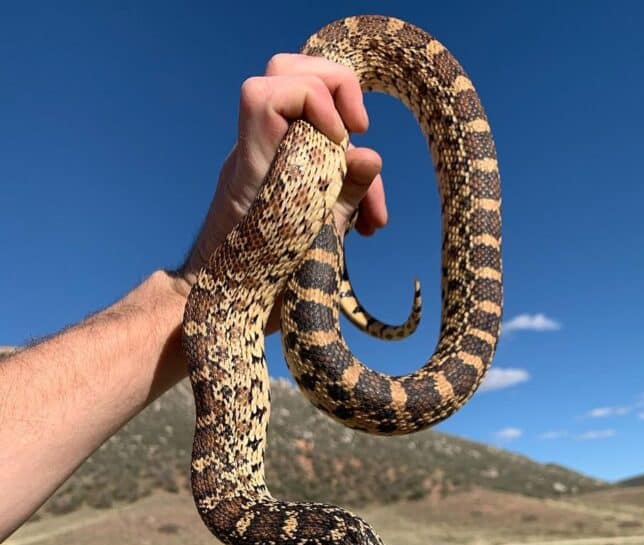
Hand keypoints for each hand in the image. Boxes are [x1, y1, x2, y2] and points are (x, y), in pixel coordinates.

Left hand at [177, 54, 387, 332]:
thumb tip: (370, 156)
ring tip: (372, 213)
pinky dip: (343, 178)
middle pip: (286, 74)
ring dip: (348, 146)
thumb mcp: (309, 250)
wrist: (216, 316)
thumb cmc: (254, 294)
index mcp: (253, 168)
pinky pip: (312, 155)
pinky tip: (364, 225)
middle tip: (359, 131)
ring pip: (307, 113)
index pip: (269, 91)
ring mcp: (264, 167)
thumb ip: (342, 198)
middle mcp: (254, 157)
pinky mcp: (278, 186)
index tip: (343, 138)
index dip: (314, 96)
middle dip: (336, 91)